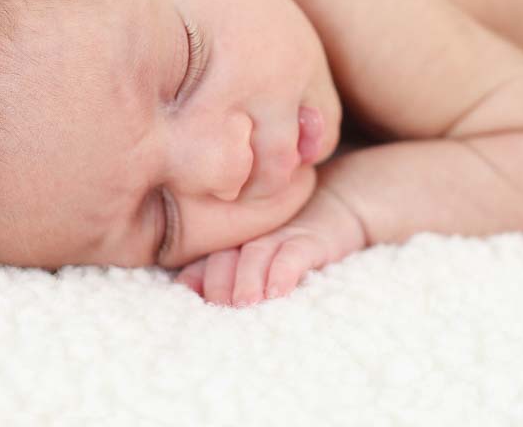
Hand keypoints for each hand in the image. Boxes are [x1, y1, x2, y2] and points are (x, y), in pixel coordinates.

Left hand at [174, 184, 366, 305]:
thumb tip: (186, 288)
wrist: (336, 213)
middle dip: (218, 283)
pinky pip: (294, 253)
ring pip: (255, 253)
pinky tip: (278, 291)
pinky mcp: (311, 241)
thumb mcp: (251, 263)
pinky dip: (284, 271)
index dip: (196, 281)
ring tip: (244, 303)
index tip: (191, 303)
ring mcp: (280, 236)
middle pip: (224, 256)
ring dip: (248, 278)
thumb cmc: (283, 251)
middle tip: (219, 309)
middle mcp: (249, 238)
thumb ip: (215, 271)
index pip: (203, 262)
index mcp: (229, 245)